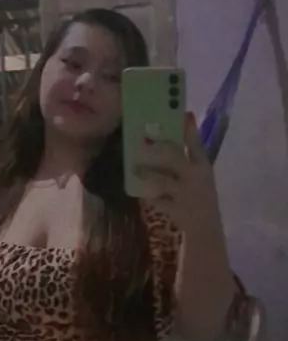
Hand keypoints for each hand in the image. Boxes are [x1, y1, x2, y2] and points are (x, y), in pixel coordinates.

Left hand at [134, 113, 219, 229]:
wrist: (206, 225)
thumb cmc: (201, 194)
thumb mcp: (202, 173)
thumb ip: (192, 151)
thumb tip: (183, 122)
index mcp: (203, 166)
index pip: (196, 144)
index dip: (188, 129)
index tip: (180, 115)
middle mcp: (195, 178)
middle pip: (173, 158)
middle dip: (156, 151)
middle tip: (140, 144)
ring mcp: (184, 194)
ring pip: (162, 180)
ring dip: (147, 173)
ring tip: (135, 169)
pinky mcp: (175, 209)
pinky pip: (157, 199)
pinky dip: (148, 194)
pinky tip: (140, 190)